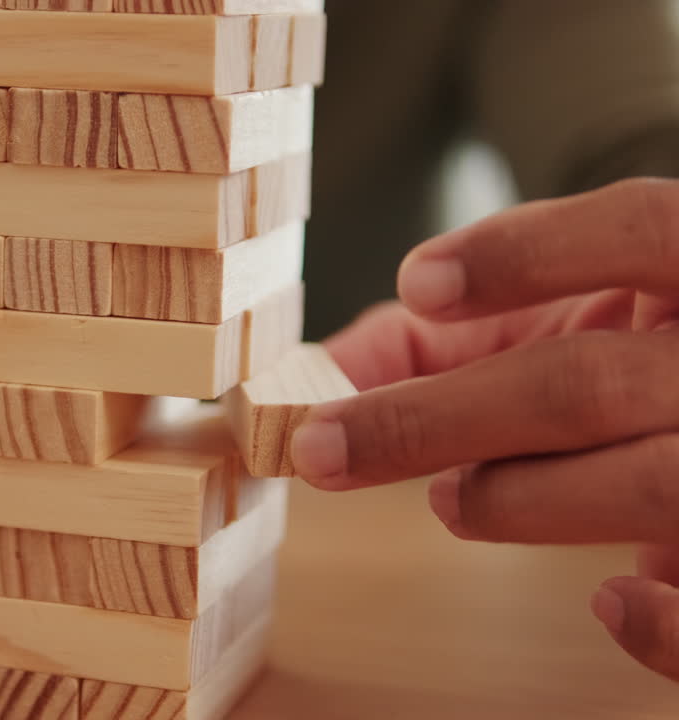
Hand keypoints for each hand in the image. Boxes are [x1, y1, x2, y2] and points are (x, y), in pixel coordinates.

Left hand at [292, 178, 678, 680]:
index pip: (644, 228)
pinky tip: (609, 604)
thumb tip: (310, 380)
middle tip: (326, 447)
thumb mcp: (559, 325)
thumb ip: (443, 338)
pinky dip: (662, 622)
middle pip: (591, 384)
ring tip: (451, 502)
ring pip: (650, 483)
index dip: (528, 253)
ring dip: (521, 501)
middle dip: (437, 420)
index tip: (415, 286)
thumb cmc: (633, 370)